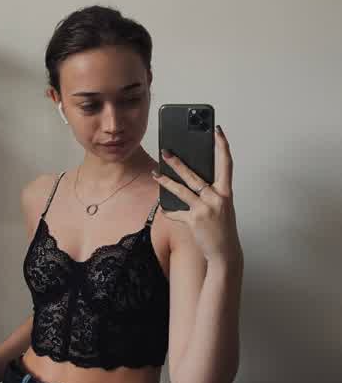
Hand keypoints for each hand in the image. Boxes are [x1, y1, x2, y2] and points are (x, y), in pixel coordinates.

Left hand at [153, 125, 242, 264]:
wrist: (225, 251)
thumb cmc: (223, 227)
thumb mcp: (222, 207)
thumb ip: (210, 193)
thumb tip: (190, 179)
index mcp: (226, 192)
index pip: (226, 164)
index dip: (222, 146)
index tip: (217, 131)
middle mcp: (216, 198)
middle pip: (194, 175)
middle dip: (178, 162)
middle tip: (166, 151)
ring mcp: (205, 209)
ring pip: (181, 190)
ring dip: (166, 181)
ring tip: (155, 173)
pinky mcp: (194, 220)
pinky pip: (177, 212)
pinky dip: (169, 210)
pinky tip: (164, 208)